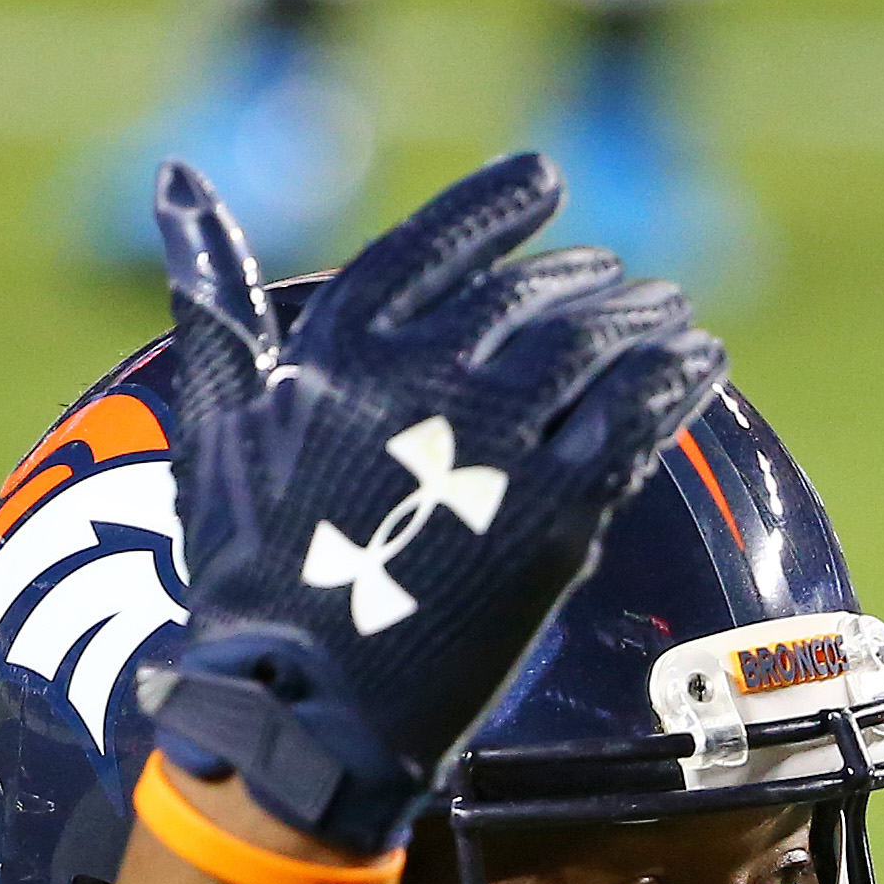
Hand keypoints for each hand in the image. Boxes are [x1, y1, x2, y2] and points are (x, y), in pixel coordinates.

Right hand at [143, 154, 728, 854]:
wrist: (302, 711)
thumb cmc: (250, 578)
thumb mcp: (213, 422)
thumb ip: (217, 295)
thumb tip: (179, 172)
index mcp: (339, 351)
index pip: (433, 244)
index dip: (492, 208)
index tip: (545, 181)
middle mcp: (423, 379)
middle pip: (527, 299)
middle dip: (583, 280)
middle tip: (620, 277)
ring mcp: (498, 442)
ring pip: (594, 346)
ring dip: (643, 320)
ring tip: (674, 312)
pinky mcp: (560, 510)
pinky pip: (638, 414)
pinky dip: (679, 377)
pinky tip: (703, 362)